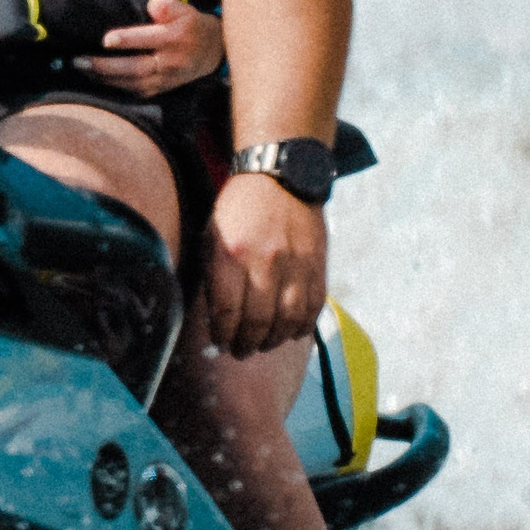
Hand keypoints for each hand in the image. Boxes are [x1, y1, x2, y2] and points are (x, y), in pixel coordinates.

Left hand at [74, 0, 223, 98]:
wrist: (213, 52)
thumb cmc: (191, 25)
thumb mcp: (184, 9)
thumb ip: (168, 5)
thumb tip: (156, 1)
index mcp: (175, 38)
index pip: (149, 39)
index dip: (127, 40)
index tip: (105, 40)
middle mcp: (170, 61)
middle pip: (136, 67)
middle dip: (106, 66)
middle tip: (79, 60)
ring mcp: (166, 79)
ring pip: (133, 84)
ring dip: (105, 78)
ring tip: (81, 69)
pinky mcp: (161, 89)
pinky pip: (136, 92)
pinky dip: (115, 88)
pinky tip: (96, 79)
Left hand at [202, 172, 325, 357]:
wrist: (280, 178)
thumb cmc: (239, 209)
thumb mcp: (211, 234)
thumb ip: (213, 275)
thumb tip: (215, 318)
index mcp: (231, 253)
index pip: (226, 312)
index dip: (222, 334)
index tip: (220, 341)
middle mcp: (264, 262)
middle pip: (257, 322)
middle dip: (246, 344)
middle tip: (240, 351)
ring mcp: (295, 265)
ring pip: (287, 321)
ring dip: (274, 341)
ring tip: (263, 344)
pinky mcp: (317, 266)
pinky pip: (313, 308)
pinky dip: (302, 327)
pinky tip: (290, 331)